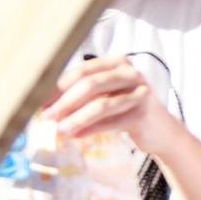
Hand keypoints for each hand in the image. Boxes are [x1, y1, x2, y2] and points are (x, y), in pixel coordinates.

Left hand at [43, 55, 180, 156]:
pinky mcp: (143, 114)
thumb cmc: (126, 110)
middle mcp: (131, 73)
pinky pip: (111, 122)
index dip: (59, 85)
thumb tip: (46, 106)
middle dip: (65, 101)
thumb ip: (82, 95)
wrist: (160, 130)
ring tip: (59, 130)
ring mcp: (139, 93)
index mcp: (118, 63)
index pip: (83, 70)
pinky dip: (90, 129)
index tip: (40, 101)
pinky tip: (76, 136)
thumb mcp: (106, 96)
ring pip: (101, 105)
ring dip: (76, 119)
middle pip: (91, 84)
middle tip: (47, 116)